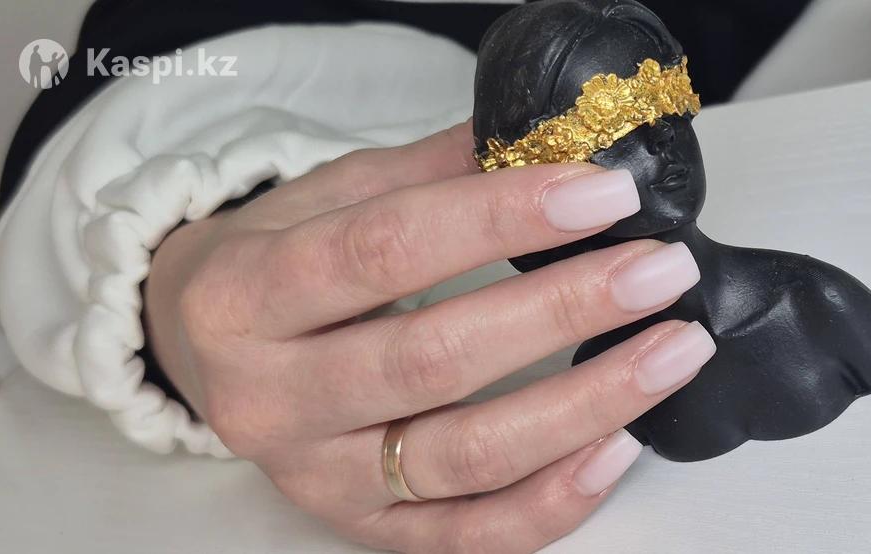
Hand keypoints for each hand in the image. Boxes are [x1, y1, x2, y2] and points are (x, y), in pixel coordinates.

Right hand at [144, 122, 714, 551]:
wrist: (198, 349)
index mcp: (246, 295)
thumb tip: (559, 143)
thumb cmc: (275, 262)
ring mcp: (318, 478)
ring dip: (585, 405)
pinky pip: (474, 534)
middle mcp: (270, 400)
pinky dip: (555, 498)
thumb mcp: (331, 195)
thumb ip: (436, 170)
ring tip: (672, 351)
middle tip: (658, 272)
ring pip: (465, 457)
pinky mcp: (364, 528)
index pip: (383, 251)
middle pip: (432, 361)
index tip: (603, 195)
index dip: (500, 220)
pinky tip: (620, 445)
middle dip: (562, 312)